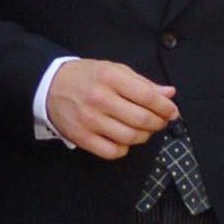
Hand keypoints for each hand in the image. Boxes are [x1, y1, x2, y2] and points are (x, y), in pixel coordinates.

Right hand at [46, 59, 177, 158]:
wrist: (51, 86)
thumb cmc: (87, 77)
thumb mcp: (115, 70)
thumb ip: (143, 83)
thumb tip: (169, 93)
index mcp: (110, 78)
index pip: (147, 96)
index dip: (165, 107)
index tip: (172, 111)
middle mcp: (99, 99)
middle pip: (141, 119)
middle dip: (158, 123)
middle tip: (161, 121)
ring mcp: (89, 120)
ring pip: (129, 138)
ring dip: (144, 136)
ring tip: (144, 130)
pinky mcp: (81, 137)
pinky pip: (112, 152)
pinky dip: (124, 149)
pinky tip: (124, 140)